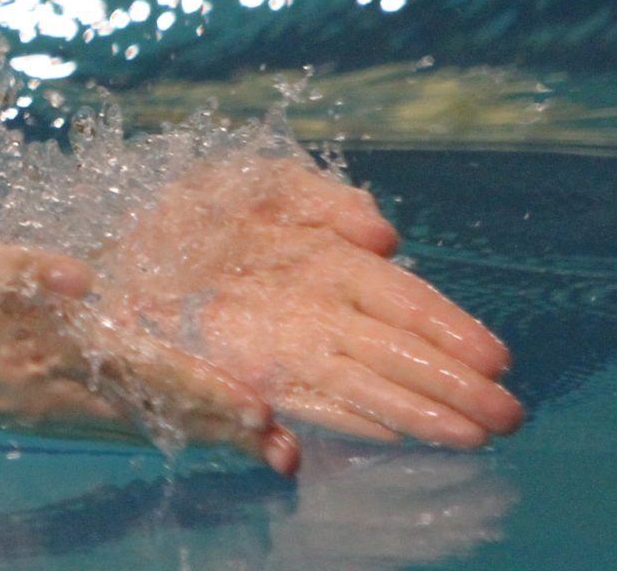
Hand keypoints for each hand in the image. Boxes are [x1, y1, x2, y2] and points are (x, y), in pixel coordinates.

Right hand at [0, 238, 300, 474]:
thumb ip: (14, 267)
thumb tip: (77, 276)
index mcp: (39, 349)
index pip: (141, 372)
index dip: (202, 390)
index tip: (260, 408)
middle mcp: (50, 389)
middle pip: (152, 410)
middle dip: (219, 427)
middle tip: (284, 450)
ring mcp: (43, 408)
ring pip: (137, 424)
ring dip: (196, 434)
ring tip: (257, 447)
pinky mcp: (33, 413)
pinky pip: (107, 427)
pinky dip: (154, 431)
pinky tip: (181, 434)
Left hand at [92, 158, 521, 448]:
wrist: (109, 242)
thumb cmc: (189, 210)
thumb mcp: (254, 181)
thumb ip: (320, 198)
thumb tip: (383, 233)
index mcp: (327, 263)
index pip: (404, 302)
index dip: (450, 330)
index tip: (496, 360)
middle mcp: (316, 313)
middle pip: (396, 353)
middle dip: (452, 385)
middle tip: (508, 416)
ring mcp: (284, 346)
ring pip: (364, 383)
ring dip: (414, 411)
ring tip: (470, 435)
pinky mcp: (244, 372)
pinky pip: (307, 398)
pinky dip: (344, 416)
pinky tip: (388, 432)